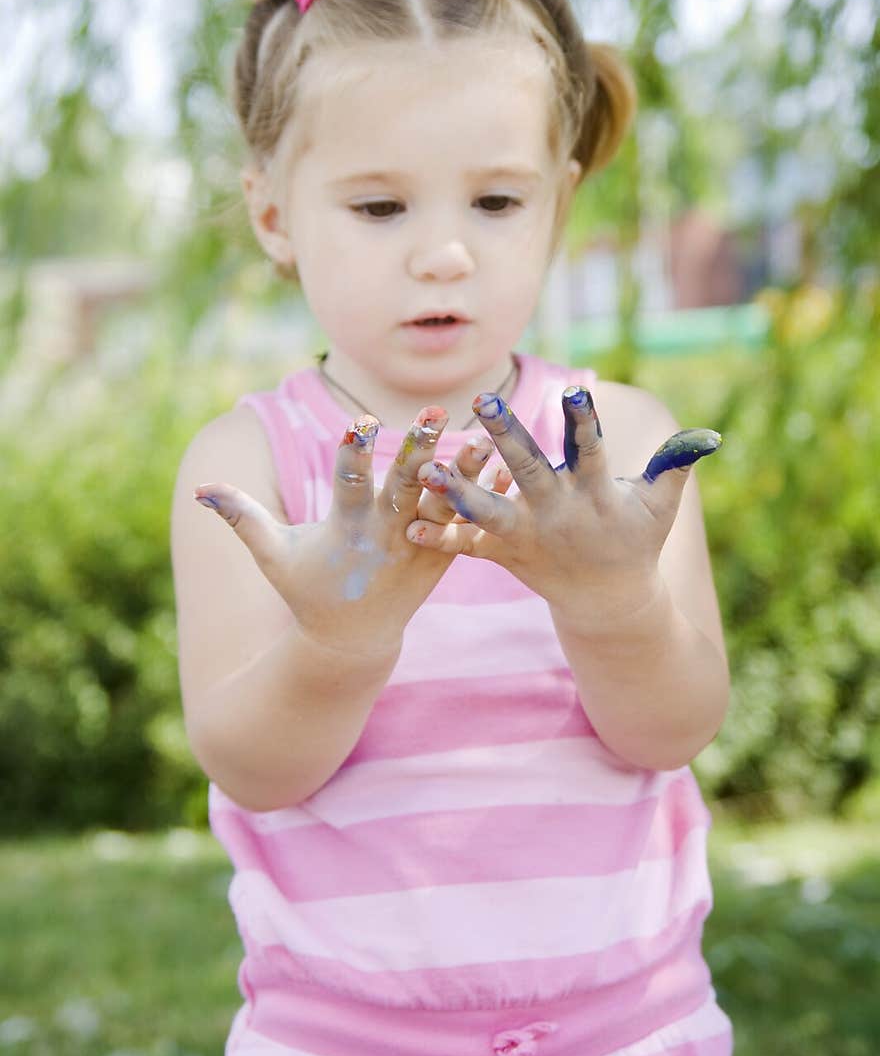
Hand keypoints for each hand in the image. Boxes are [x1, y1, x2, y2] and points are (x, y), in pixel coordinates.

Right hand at [193, 406, 508, 659]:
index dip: (353, 453)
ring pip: (444, 501)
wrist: (353, 642)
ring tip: (486, 435)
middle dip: (418, 449)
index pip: (347, 485)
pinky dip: (488, 498)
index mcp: (344, 531)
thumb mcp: (271, 557)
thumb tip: (198, 489)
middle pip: (403, 486)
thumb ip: (241, 517)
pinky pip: (468, 524)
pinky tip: (509, 467)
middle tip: (434, 412)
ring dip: (466, 469)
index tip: (360, 421)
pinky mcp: (442, 555)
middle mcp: (384, 536)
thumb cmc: (306, 590)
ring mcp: (417, 547)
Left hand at [406, 385, 720, 627]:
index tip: (573, 392)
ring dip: (458, 491)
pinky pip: (469, 546)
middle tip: (481, 401)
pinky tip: (409, 522)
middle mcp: (559, 514)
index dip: (584, 423)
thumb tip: (709, 435)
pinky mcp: (506, 554)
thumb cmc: (637, 540)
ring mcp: (529, 537)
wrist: (610, 605)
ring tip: (428, 468)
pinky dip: (441, 537)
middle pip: (530, 471)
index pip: (591, 453)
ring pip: (490, 512)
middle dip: (505, 438)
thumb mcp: (661, 505)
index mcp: (597, 495)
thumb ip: (675, 465)